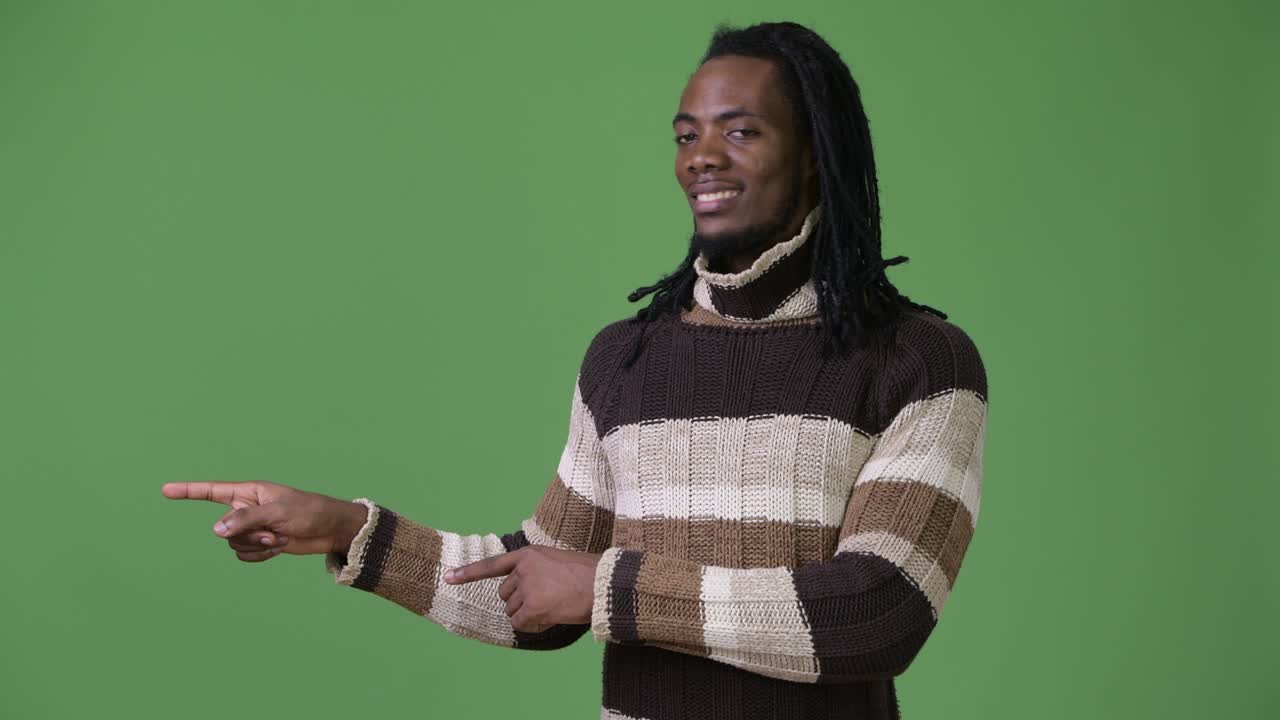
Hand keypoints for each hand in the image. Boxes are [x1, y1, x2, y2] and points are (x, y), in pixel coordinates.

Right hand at [161, 480, 368, 562]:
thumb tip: (216, 531)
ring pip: (234, 544)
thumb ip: (246, 519)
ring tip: (280, 538)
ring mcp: (252, 527)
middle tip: (274, 532)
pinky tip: (279, 547)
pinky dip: (261, 556)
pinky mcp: (260, 543)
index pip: (212, 491)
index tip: (165, 490)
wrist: (329, 530)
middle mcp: (246, 509)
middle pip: (224, 529)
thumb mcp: (278, 512)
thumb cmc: (308, 511)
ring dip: (257, 546)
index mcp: (248, 492)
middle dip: (247, 535)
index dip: (188, 491)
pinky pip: (245, 555)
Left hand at [442, 547, 601, 632]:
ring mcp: (526, 588)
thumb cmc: (587, 575)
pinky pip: (520, 624)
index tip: (447, 577)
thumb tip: (519, 597)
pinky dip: (533, 626)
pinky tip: (551, 618)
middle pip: (505, 595)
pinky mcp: (532, 607)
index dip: (467, 572)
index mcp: (528, 554)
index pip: (492, 565)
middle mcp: (523, 569)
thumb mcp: (556, 562)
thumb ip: (535, 571)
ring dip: (528, 614)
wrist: (605, 584)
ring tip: (554, 606)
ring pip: (512, 611)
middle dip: (521, 602)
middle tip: (548, 600)